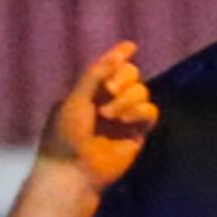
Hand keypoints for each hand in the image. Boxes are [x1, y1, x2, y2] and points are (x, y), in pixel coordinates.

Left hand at [38, 42, 157, 190]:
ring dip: (127, 98)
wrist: (73, 170)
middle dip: (123, 77)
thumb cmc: (65, 136)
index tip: (130, 46)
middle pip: (130, 75)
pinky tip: (126, 120)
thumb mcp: (74, 99)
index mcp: (88, 93)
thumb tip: (119, 55)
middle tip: (109, 90)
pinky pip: (150, 111)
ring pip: (141, 91)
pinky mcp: (137, 134)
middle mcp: (107, 102)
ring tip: (110, 115)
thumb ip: (95, 75)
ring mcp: (123, 118)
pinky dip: (140, 111)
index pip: (107, 69)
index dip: (118, 56)